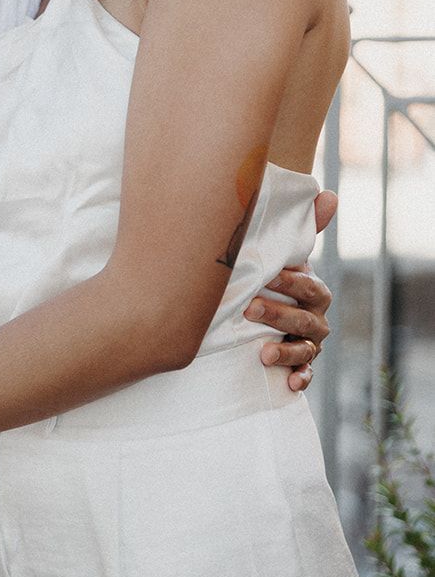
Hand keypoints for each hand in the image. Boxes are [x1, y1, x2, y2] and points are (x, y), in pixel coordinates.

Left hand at [242, 188, 336, 391]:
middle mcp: (316, 318)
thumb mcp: (283, 257)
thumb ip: (303, 228)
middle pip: (304, 318)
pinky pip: (306, 374)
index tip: (267, 276)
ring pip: (305, 348)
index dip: (290, 282)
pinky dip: (300, 378)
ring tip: (263, 353)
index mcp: (313, 291)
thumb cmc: (274, 281)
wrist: (263, 319)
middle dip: (278, 313)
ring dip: (286, 350)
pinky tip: (290, 383)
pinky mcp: (301, 365)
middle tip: (249, 308)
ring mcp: (310, 343)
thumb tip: (328, 193)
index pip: (308, 286)